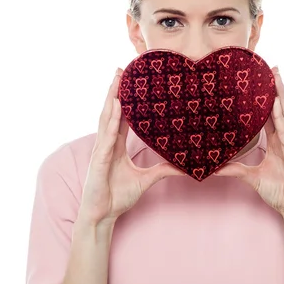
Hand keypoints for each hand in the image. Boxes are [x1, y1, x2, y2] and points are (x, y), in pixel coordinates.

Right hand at [78, 68, 183, 226]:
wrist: (103, 215)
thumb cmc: (117, 196)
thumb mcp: (146, 180)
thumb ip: (162, 169)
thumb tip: (184, 165)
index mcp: (116, 146)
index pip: (121, 117)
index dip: (124, 98)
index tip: (130, 80)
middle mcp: (107, 144)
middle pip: (112, 112)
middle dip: (115, 90)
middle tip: (121, 68)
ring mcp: (101, 150)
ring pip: (107, 119)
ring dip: (111, 98)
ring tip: (117, 79)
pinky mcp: (99, 160)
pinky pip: (106, 137)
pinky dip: (111, 121)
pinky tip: (116, 106)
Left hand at [214, 67, 283, 215]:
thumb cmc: (279, 191)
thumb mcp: (251, 177)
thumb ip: (235, 169)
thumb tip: (215, 167)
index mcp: (275, 142)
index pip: (269, 115)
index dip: (265, 98)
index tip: (258, 81)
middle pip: (279, 108)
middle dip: (276, 88)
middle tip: (270, 67)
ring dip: (282, 95)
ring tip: (276, 76)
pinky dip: (282, 118)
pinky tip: (278, 105)